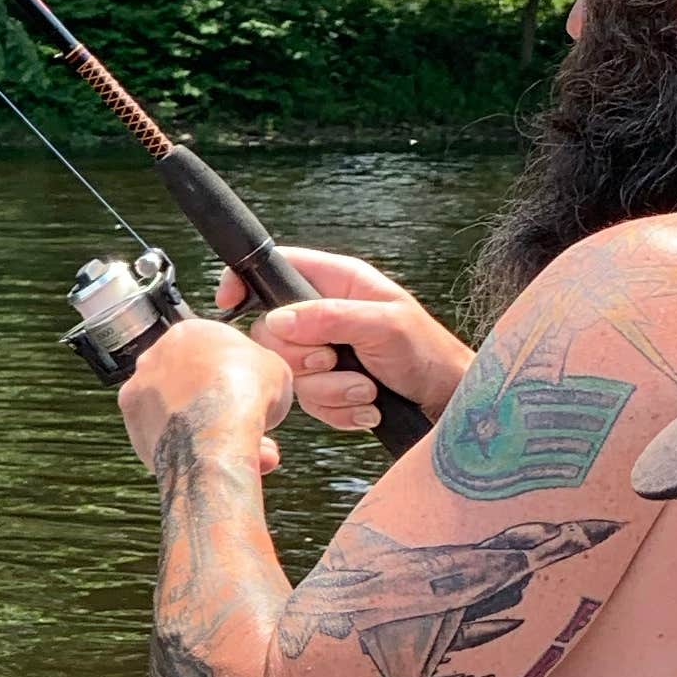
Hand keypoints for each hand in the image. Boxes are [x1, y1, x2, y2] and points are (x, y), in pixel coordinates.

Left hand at [118, 311, 291, 472]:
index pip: (208, 353)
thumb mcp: (273, 366)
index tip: (245, 393)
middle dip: (214, 404)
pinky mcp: (133, 426)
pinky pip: (165, 437)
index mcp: (188, 332)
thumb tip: (258, 379)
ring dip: (204, 430)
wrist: (219, 428)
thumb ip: (258, 367)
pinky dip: (188, 448)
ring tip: (238, 447)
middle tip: (241, 422)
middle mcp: (155, 357)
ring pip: (175, 413)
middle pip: (187, 383)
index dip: (230, 376)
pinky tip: (217, 458)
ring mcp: (139, 391)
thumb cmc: (248, 391)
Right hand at [215, 246, 472, 436]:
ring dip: (328, 390)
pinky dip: (338, 409)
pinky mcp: (326, 385)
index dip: (245, 279)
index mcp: (336, 282)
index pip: (273, 267)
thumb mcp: (384, 326)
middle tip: (334, 361)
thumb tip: (278, 320)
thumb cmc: (427, 353)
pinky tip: (366, 405)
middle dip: (302, 357)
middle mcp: (324, 314)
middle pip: (270, 332)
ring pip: (288, 373)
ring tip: (366, 388)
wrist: (448, 403)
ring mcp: (322, 351)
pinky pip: (307, 401)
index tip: (229, 300)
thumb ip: (329, 318)